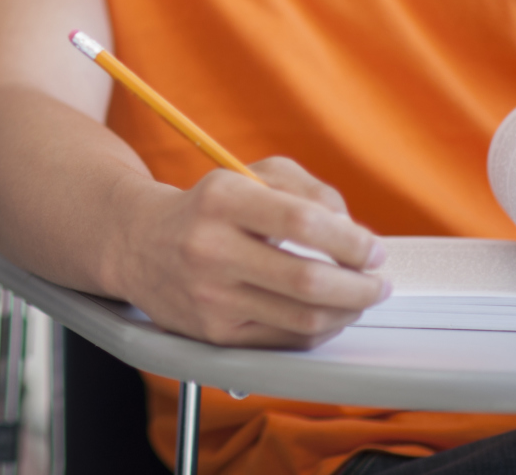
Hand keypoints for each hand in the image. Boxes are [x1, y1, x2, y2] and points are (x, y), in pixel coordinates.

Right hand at [110, 156, 389, 348]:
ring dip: (348, 311)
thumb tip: (353, 231)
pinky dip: (319, 330)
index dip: (351, 240)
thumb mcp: (248, 176)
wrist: (138, 243)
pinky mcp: (214, 333)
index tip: (373, 249)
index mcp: (221, 200)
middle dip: (360, 285)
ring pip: (304, 318)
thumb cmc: (207, 208)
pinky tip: (326, 314)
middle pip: (308, 280)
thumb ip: (306, 190)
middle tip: (378, 281)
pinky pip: (286, 341)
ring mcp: (211, 296)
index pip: (302, 222)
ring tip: (358, 298)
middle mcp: (210, 248)